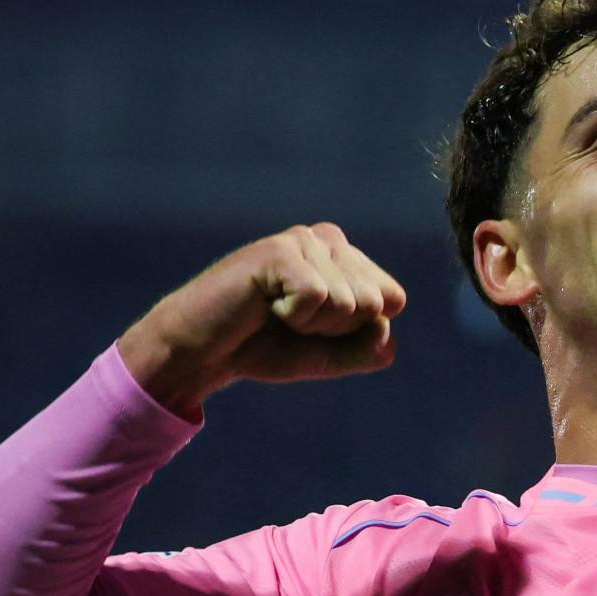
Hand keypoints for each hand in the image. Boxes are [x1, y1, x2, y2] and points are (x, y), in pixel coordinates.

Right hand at [117, 223, 407, 420]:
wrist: (203, 352)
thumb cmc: (264, 348)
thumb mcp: (327, 355)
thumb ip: (367, 349)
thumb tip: (387, 333)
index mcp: (347, 257)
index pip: (393, 298)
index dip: (357, 330)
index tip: (316, 328)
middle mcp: (329, 239)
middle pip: (374, 302)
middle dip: (335, 329)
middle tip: (290, 323)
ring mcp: (303, 241)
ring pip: (348, 302)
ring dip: (311, 324)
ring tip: (274, 313)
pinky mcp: (279, 251)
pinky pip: (317, 298)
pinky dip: (293, 317)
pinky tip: (263, 306)